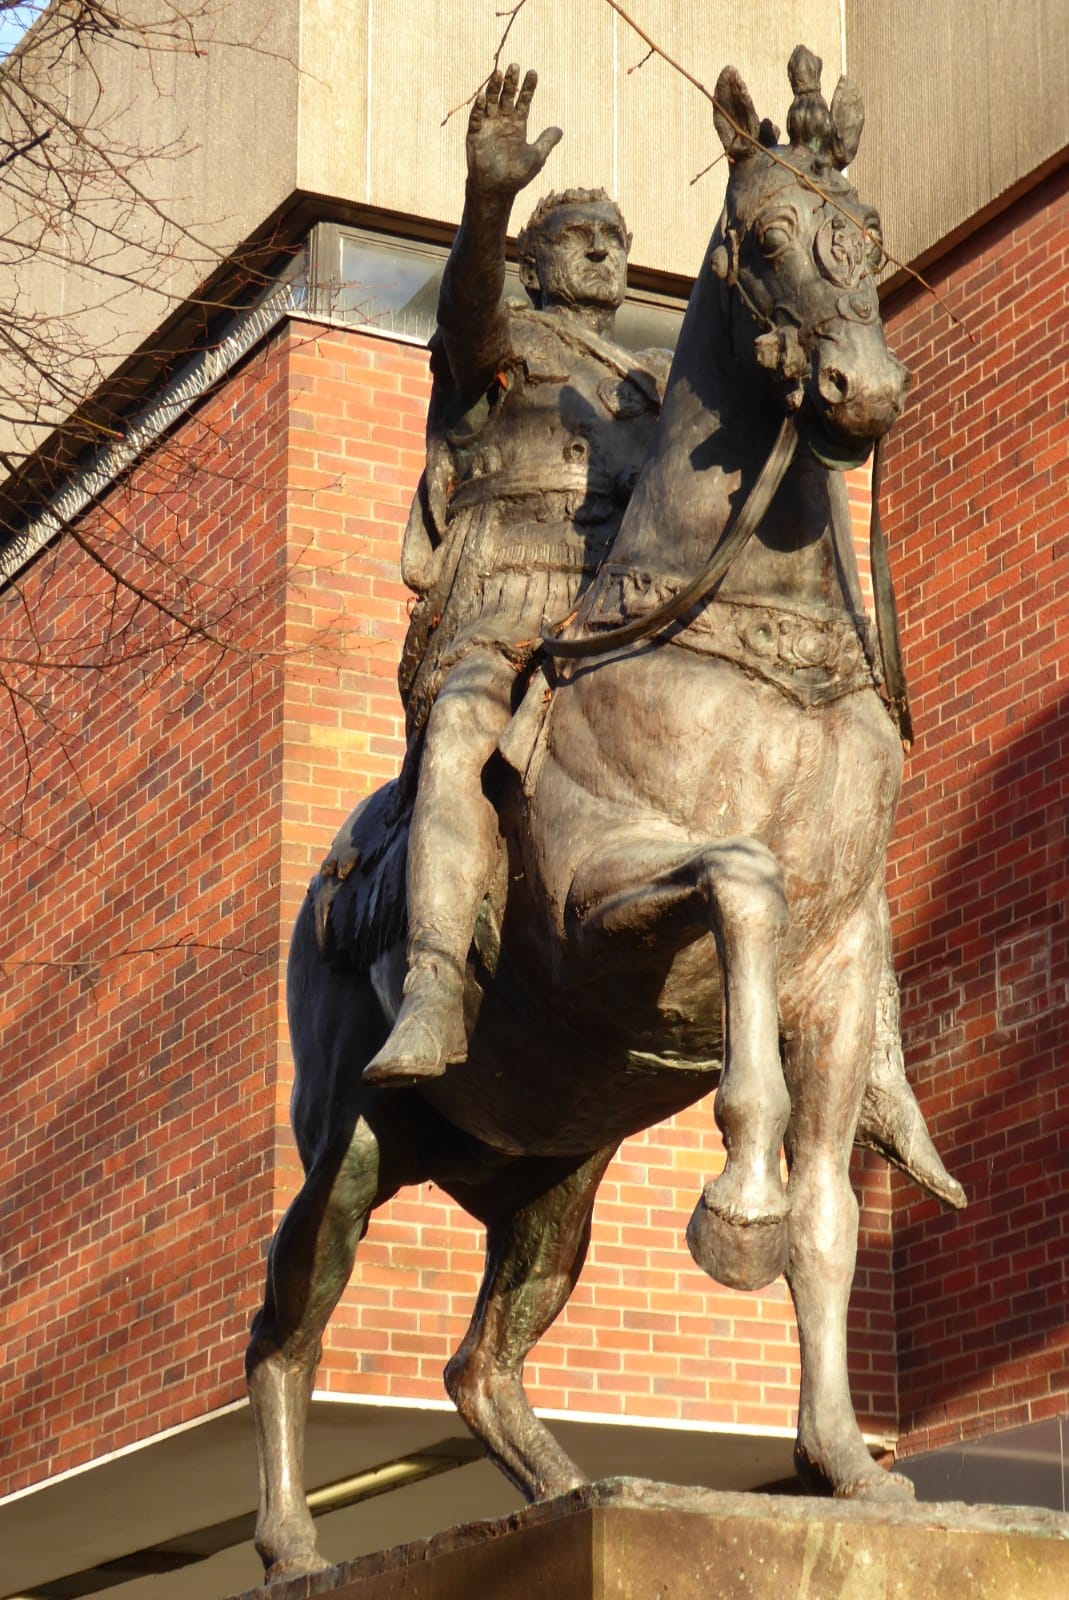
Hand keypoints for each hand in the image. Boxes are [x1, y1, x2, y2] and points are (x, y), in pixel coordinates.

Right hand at [467, 64, 561, 196]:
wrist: (496, 190)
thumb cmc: (516, 176)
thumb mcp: (536, 157)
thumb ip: (546, 142)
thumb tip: (560, 130)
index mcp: (517, 125)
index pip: (523, 101)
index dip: (528, 87)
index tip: (533, 73)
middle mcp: (503, 121)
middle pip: (507, 96)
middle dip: (511, 82)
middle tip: (515, 66)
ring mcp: (488, 126)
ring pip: (491, 101)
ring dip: (494, 88)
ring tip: (498, 73)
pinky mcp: (475, 134)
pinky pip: (476, 117)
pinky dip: (478, 107)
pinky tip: (482, 96)